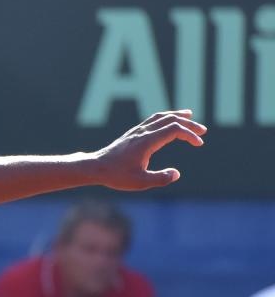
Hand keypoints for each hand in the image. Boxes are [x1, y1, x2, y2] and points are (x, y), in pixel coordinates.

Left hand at [90, 109, 206, 190]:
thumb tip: (176, 174)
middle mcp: (142, 132)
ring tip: (189, 115)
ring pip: (160, 117)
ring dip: (177, 115)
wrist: (95, 167)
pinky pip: (152, 120)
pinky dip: (164, 117)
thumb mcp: (139, 182)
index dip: (189, 134)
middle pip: (170, 120)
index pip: (174, 130)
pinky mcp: (132, 134)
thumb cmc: (115, 175)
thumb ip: (159, 179)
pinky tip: (167, 122)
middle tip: (202, 131)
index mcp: (147, 141)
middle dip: (188, 123)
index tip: (199, 144)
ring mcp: (137, 131)